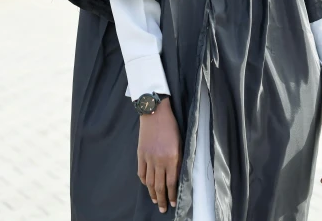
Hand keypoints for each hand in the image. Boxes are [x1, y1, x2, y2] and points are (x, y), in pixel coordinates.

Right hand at [137, 98, 181, 212]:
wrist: (155, 112)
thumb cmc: (171, 126)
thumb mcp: (180, 142)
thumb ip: (178, 160)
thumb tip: (177, 175)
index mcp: (172, 158)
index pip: (172, 182)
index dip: (172, 195)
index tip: (173, 203)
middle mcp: (160, 161)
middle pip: (159, 186)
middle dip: (162, 199)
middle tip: (163, 209)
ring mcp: (148, 158)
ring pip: (149, 182)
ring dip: (152, 193)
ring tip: (155, 201)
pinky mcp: (140, 154)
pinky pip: (141, 172)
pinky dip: (143, 181)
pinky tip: (146, 186)